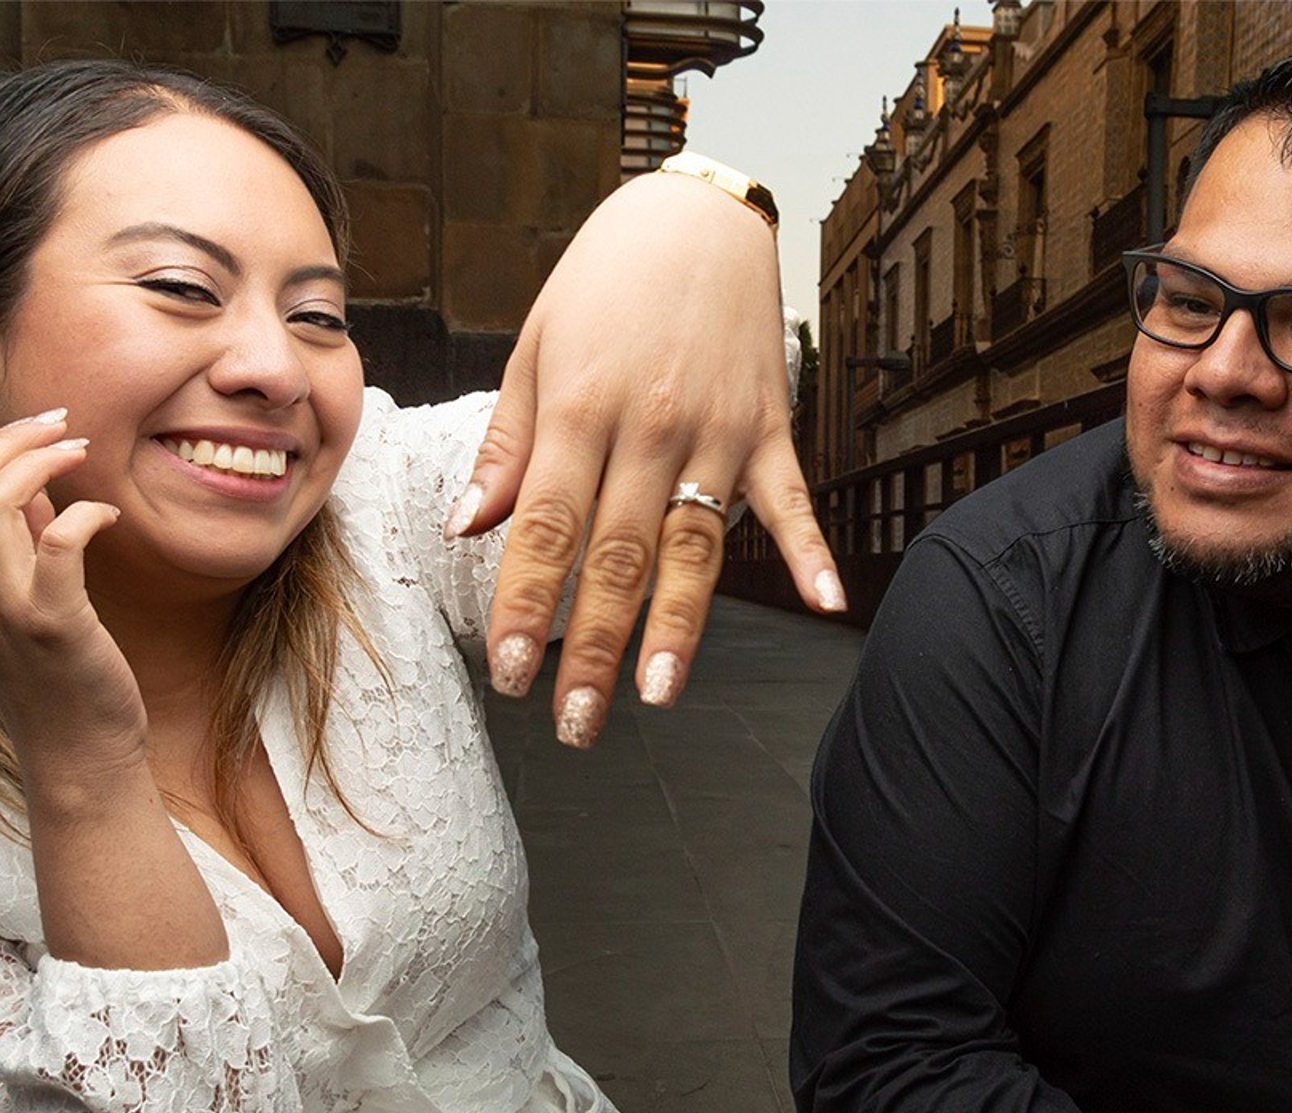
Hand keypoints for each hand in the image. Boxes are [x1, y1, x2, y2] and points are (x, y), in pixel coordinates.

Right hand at [0, 409, 142, 769]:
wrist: (78, 756)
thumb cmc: (61, 681)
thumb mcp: (24, 611)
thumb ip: (22, 551)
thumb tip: (41, 494)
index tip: (33, 430)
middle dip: (12, 441)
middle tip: (62, 425)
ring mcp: (4, 609)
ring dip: (43, 464)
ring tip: (82, 453)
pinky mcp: (54, 623)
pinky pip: (59, 542)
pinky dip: (85, 515)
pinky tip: (109, 516)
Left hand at [449, 170, 843, 746]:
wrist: (696, 214)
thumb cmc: (605, 283)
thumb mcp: (534, 347)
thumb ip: (505, 443)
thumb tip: (465, 525)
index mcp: (578, 408)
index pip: (543, 528)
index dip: (526, 606)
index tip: (511, 673)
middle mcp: (649, 426)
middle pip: (616, 557)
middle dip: (591, 647)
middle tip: (573, 720)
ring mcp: (717, 430)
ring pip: (695, 546)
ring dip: (678, 626)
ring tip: (656, 694)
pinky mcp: (769, 426)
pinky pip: (790, 499)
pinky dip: (809, 550)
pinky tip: (826, 602)